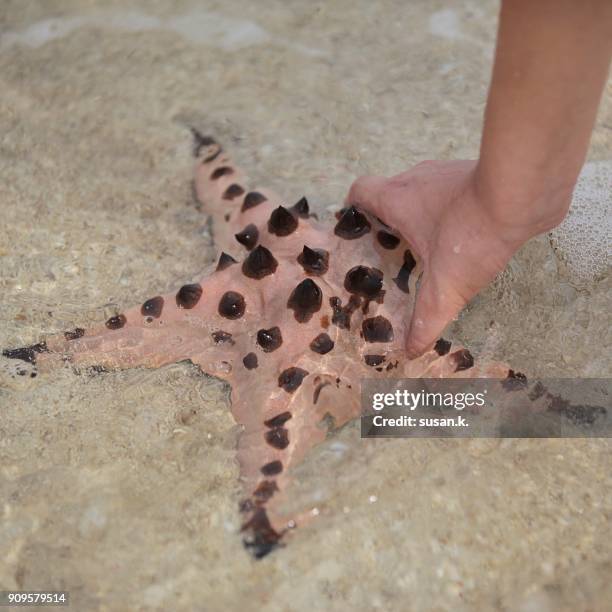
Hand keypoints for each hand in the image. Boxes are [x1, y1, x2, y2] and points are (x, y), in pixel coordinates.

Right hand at [347, 160, 535, 358]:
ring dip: (420, 214)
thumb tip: (411, 349)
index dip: (352, 208)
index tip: (357, 229)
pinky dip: (450, 209)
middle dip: (388, 221)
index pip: (359, 191)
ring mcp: (447, 173)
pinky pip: (451, 191)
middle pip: (389, 193)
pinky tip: (463, 235)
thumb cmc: (471, 234)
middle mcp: (416, 179)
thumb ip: (426, 320)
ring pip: (421, 191)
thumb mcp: (444, 287)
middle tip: (393, 250)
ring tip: (427, 246)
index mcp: (397, 199)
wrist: (523, 196)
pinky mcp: (475, 174)